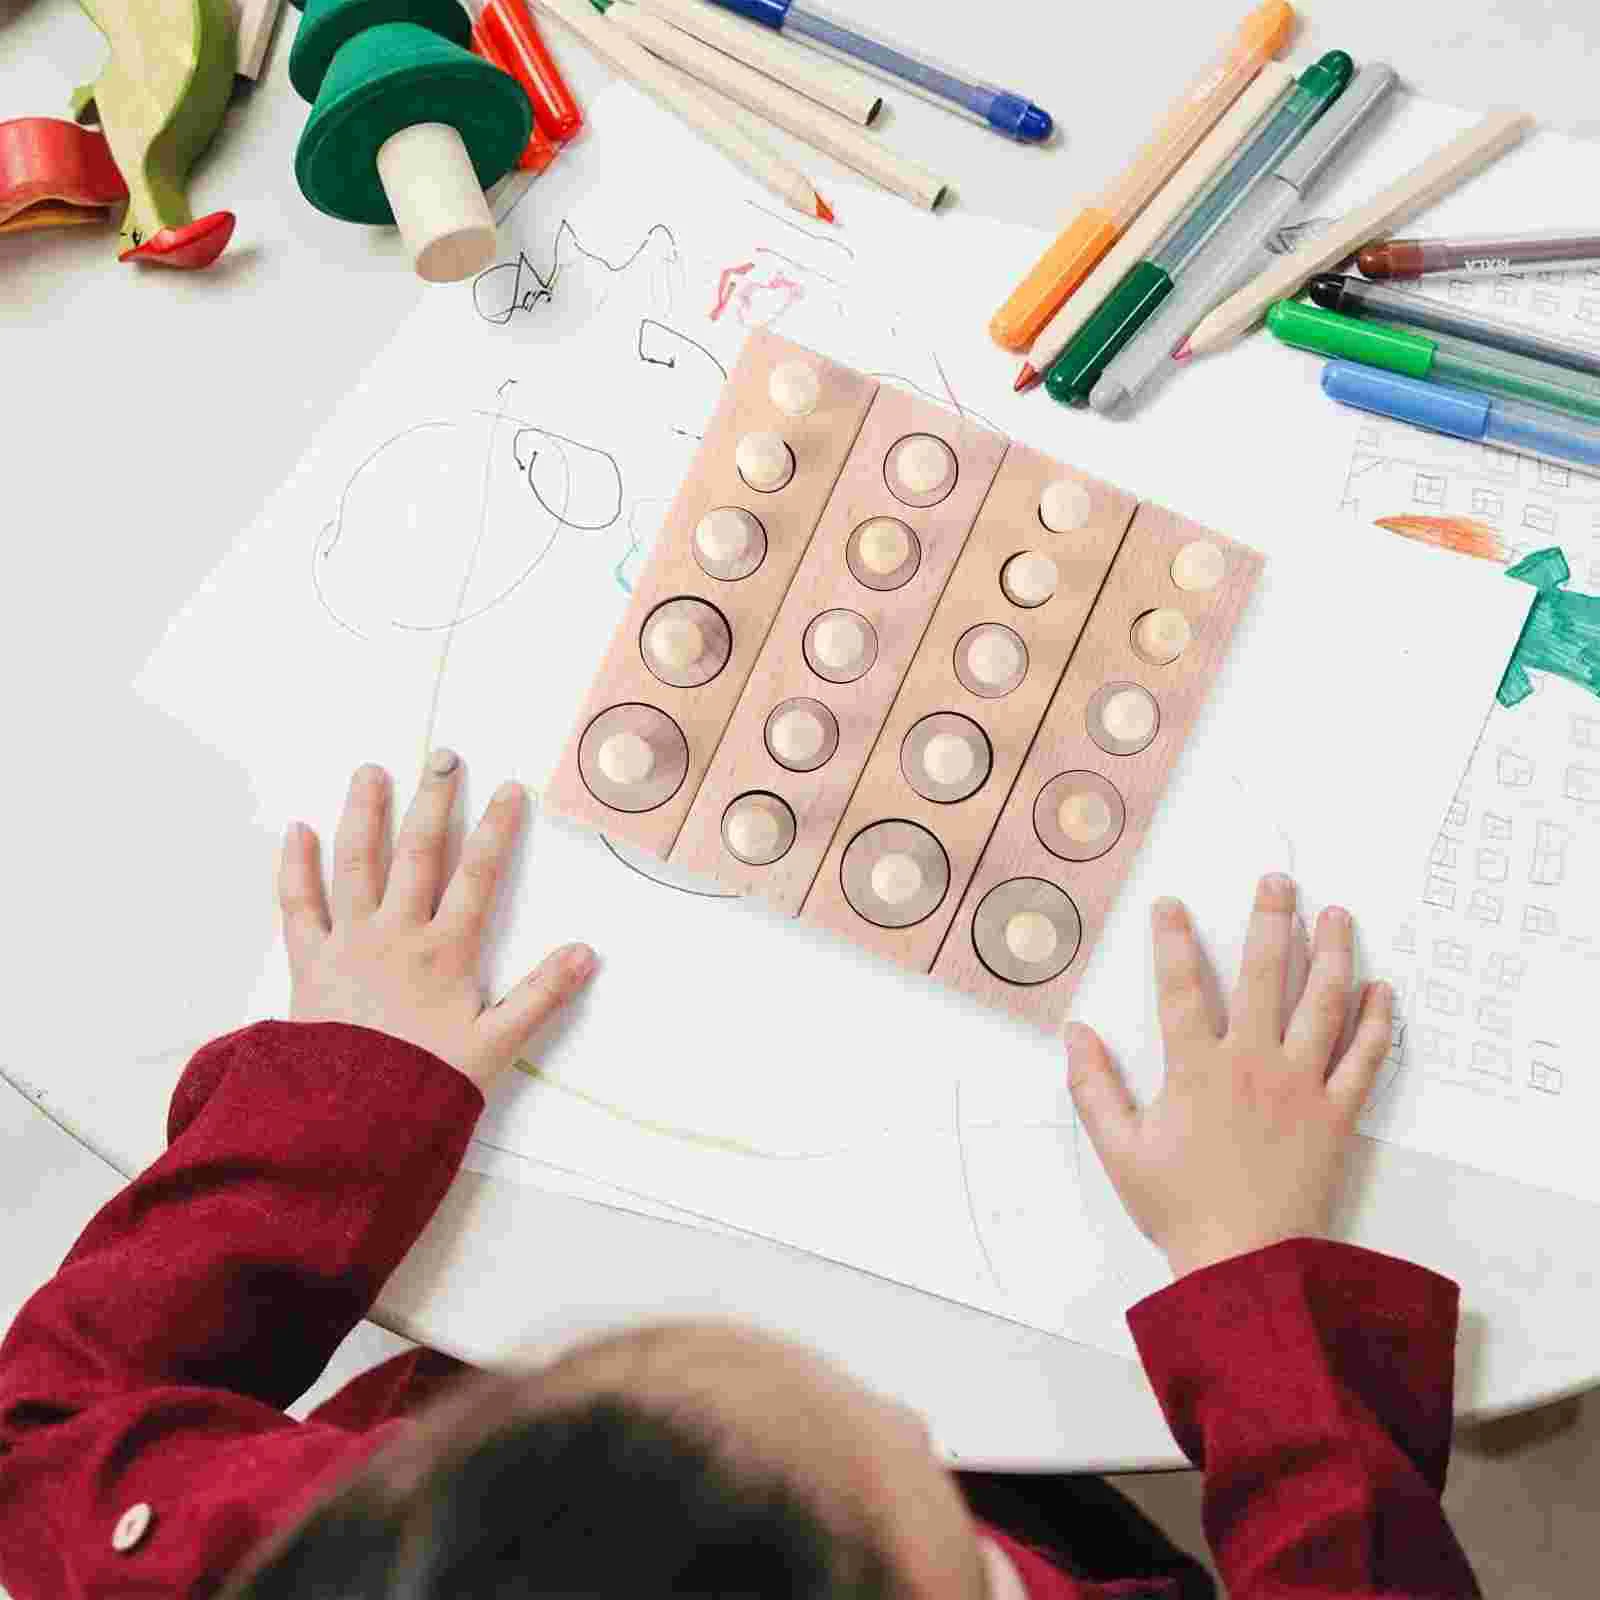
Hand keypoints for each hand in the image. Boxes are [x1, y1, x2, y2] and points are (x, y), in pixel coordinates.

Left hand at [278, 752, 595, 1089]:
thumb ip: (541, 996)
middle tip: (443, 757)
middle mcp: (397, 934)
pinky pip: (298, 906)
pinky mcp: (308, 963)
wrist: (347, 1122)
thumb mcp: (496, 1046)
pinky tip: (298, 831)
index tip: (509, 789)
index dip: (497, 830)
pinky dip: (296, 867)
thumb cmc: (424, 1085)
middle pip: (419, 854)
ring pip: (357, 865)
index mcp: (446, 951)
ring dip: (365, 815)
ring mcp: (349, 943)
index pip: (479, 876)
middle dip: (434, 802)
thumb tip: (586, 953)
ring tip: (371, 773)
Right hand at [1066, 874, 1391, 1278]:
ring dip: (1331, 954)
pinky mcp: (1336, 1114)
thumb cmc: (1180, 1209)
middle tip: (1279, 881)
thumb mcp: (1120, 1149)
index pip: (1181, 987)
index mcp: (1196, 1069)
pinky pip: (1364, 1059)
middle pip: (1264, 976)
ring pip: (1322, 1004)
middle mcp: (1252, 1064)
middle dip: (1270, 921)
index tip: (1172, 904)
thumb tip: (1076, 1033)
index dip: (1173, 941)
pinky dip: (1376, 1023)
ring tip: (1337, 914)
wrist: (1247, 1264)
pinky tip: (1382, 991)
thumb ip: (1094, 1087)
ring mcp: (1301, 1086)